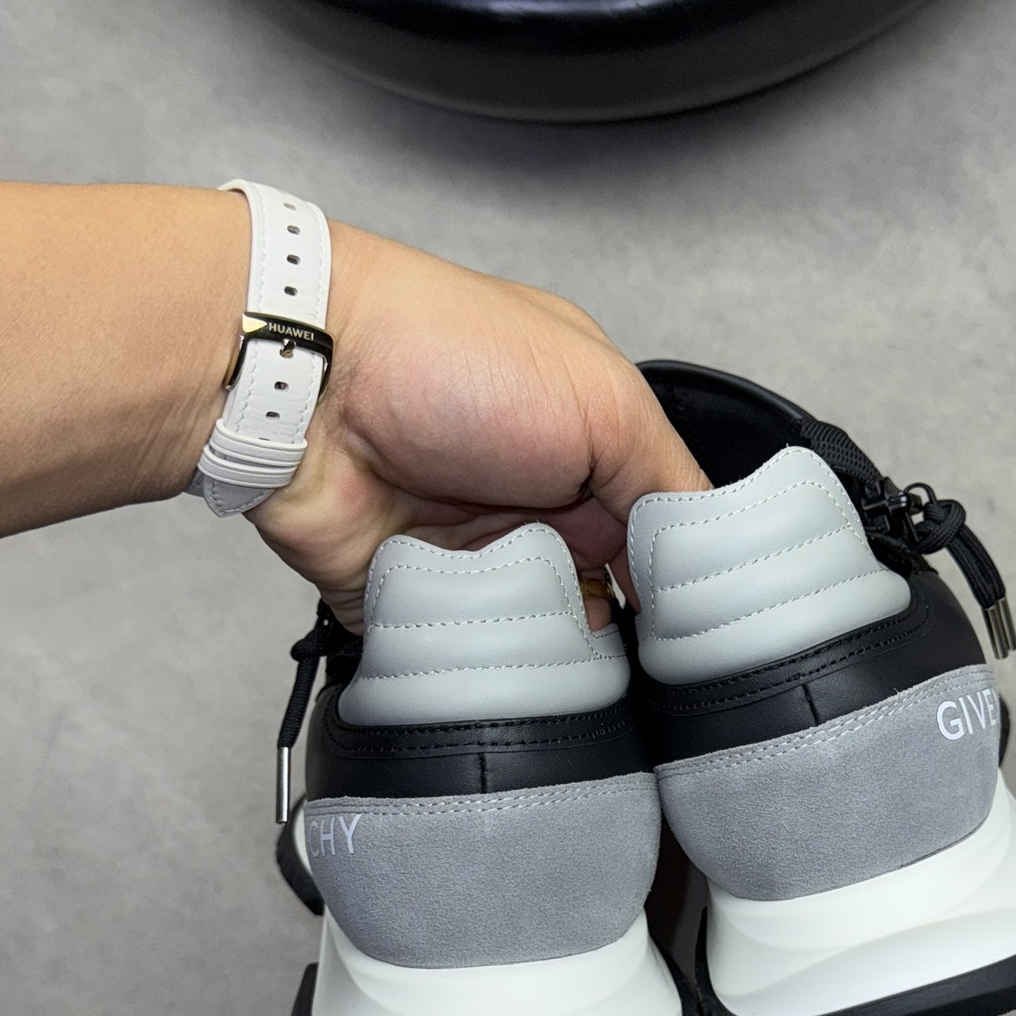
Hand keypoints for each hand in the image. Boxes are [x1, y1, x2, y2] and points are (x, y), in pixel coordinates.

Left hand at [249, 223, 707, 630]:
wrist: (308, 384)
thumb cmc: (445, 356)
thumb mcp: (604, 399)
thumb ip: (668, 481)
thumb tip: (707, 552)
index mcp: (586, 443)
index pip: (655, 531)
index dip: (677, 577)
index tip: (697, 623)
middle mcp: (533, 500)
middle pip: (603, 598)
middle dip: (616, 624)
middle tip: (623, 634)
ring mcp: (471, 552)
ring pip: (537, 638)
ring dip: (547, 643)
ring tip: (549, 633)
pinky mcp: (411, 598)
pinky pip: (458, 657)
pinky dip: (474, 660)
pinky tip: (491, 649)